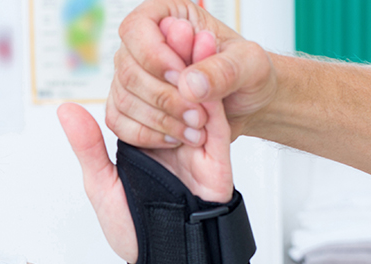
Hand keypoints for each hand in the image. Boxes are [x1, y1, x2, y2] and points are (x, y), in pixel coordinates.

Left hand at [60, 32, 231, 263]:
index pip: (145, 93)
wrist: (167, 260)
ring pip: (199, 97)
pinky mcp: (216, 159)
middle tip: (174, 26)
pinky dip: (211, 101)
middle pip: (176, 88)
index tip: (146, 34)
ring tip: (190, 36)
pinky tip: (203, 81)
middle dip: (174, 57)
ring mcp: (196, 145)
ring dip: (195, 68)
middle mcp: (172, 136)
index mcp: (144, 138)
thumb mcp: (102, 185)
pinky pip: (218, 124)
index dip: (147, 64)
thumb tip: (66, 111)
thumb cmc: (137, 229)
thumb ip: (88, 147)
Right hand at [110, 0, 277, 147]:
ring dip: (161, 120)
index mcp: (167, 17)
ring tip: (197, 129)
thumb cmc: (248, 75)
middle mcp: (143, 46)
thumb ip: (224, 70)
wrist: (248, 104)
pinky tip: (177, 137)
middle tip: (200, 115)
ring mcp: (132, 78)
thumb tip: (189, 84)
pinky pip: (120, 123)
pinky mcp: (130, 107)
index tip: (182, 78)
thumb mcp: (250, 65)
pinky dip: (148, 135)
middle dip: (164, 98)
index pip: (137, 29)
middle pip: (128, 71)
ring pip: (123, 100)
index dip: (154, 56)